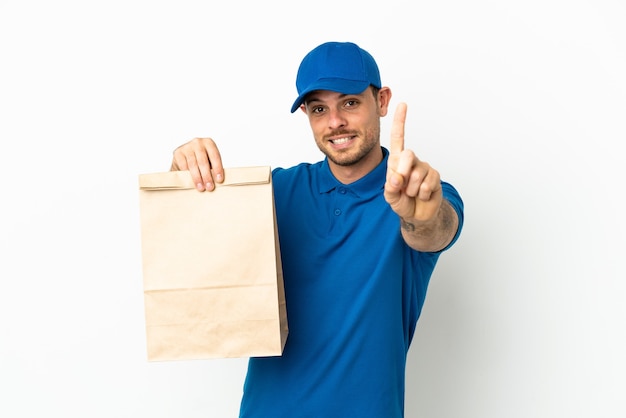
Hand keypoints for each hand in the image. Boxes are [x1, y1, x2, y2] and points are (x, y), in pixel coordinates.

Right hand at [170, 137, 224, 190]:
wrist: (185, 159)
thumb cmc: (201, 161)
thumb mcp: (209, 162)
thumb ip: (213, 168)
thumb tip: (217, 181)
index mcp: (209, 143)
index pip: (215, 156)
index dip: (218, 168)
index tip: (219, 180)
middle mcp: (198, 142)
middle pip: (203, 161)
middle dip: (207, 176)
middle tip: (209, 187)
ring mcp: (187, 146)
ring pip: (193, 165)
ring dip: (197, 178)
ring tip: (201, 188)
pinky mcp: (178, 152)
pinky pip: (183, 166)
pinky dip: (187, 175)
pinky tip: (190, 182)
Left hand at [384, 103, 442, 222]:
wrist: (417, 214)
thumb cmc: (402, 202)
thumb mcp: (390, 197)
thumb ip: (390, 188)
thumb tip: (397, 178)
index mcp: (397, 161)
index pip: (398, 138)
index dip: (400, 121)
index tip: (402, 104)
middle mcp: (411, 161)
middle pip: (408, 155)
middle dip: (403, 172)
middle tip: (402, 187)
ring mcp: (424, 167)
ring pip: (417, 175)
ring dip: (412, 190)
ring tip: (412, 194)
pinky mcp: (435, 176)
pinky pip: (428, 184)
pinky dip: (423, 194)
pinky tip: (422, 195)